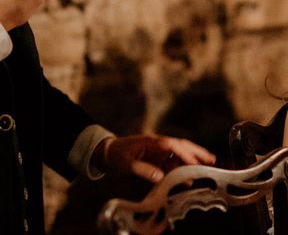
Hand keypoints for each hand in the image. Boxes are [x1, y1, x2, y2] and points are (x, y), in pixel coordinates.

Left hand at [94, 135, 216, 183]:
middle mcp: (157, 145)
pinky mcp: (158, 158)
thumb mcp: (127, 163)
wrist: (109, 152)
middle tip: (211, 160)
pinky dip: (183, 168)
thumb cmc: (117, 154)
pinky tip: (190, 177)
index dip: (184, 153)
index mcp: (151, 142)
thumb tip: (160, 177)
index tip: (195, 164)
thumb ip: (143, 170)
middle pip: (180, 145)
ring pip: (179, 154)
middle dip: (196, 152)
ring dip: (192, 160)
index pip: (171, 145)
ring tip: (208, 167)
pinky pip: (173, 163)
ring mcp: (158, 151)